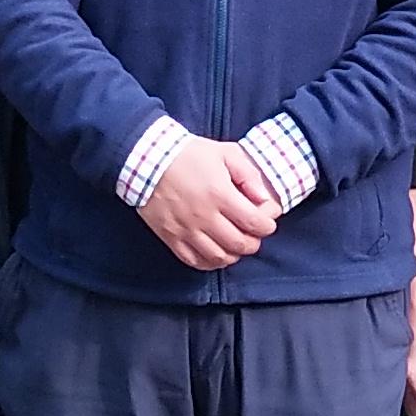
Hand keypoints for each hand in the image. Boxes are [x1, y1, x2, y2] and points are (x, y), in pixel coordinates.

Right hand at [133, 135, 283, 272]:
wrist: (148, 160)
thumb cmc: (188, 154)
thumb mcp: (225, 153)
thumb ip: (249, 175)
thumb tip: (264, 198)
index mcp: (220, 194)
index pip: (254, 223)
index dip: (267, 226)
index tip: (267, 222)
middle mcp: (204, 217)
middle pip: (239, 244)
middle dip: (253, 242)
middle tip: (253, 234)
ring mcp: (186, 230)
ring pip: (219, 257)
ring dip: (233, 254)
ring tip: (235, 243)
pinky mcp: (171, 238)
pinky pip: (194, 261)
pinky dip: (210, 263)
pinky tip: (216, 253)